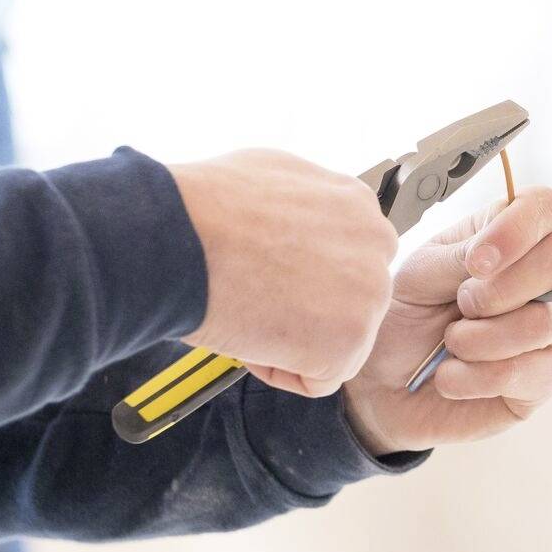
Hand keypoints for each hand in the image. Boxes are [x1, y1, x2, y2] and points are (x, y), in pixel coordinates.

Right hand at [168, 151, 400, 393]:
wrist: (176, 239)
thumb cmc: (204, 207)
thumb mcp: (270, 173)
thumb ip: (304, 205)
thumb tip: (298, 224)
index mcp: (357, 202)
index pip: (349, 255)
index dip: (303, 273)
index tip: (269, 273)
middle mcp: (375, 243)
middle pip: (350, 298)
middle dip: (306, 307)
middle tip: (257, 298)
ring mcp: (368, 293)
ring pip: (338, 340)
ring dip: (293, 340)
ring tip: (248, 313)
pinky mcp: (349, 341)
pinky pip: (319, 378)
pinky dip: (281, 370)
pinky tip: (249, 338)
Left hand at [340, 184, 551, 454]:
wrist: (381, 386)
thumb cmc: (404, 319)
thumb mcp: (420, 275)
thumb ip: (463, 254)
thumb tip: (498, 251)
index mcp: (505, 237)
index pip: (544, 206)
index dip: (518, 228)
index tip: (476, 262)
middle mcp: (537, 279)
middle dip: (502, 288)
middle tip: (461, 304)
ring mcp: (548, 328)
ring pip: (545, 322)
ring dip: (483, 338)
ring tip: (450, 344)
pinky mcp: (544, 378)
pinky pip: (534, 373)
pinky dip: (479, 377)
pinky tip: (450, 378)